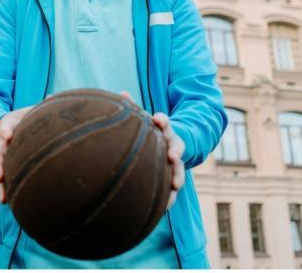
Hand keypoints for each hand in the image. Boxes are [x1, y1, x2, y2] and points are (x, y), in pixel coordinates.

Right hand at [0, 106, 33, 203]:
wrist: (8, 126)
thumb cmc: (25, 118)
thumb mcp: (31, 110)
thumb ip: (41, 106)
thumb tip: (53, 97)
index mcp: (10, 124)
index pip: (6, 126)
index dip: (6, 130)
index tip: (8, 135)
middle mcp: (2, 141)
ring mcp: (2, 154)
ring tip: (2, 196)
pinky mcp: (4, 165)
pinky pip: (3, 178)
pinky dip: (3, 189)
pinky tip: (6, 202)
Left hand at [118, 92, 184, 209]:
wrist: (170, 143)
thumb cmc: (151, 131)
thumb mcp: (144, 118)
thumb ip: (134, 108)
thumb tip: (122, 93)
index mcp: (163, 129)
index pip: (164, 122)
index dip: (162, 121)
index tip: (158, 120)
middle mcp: (172, 144)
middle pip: (176, 146)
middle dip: (175, 151)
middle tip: (172, 157)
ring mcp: (175, 161)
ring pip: (179, 169)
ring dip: (178, 177)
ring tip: (176, 186)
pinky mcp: (173, 176)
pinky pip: (173, 187)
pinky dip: (171, 196)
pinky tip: (165, 208)